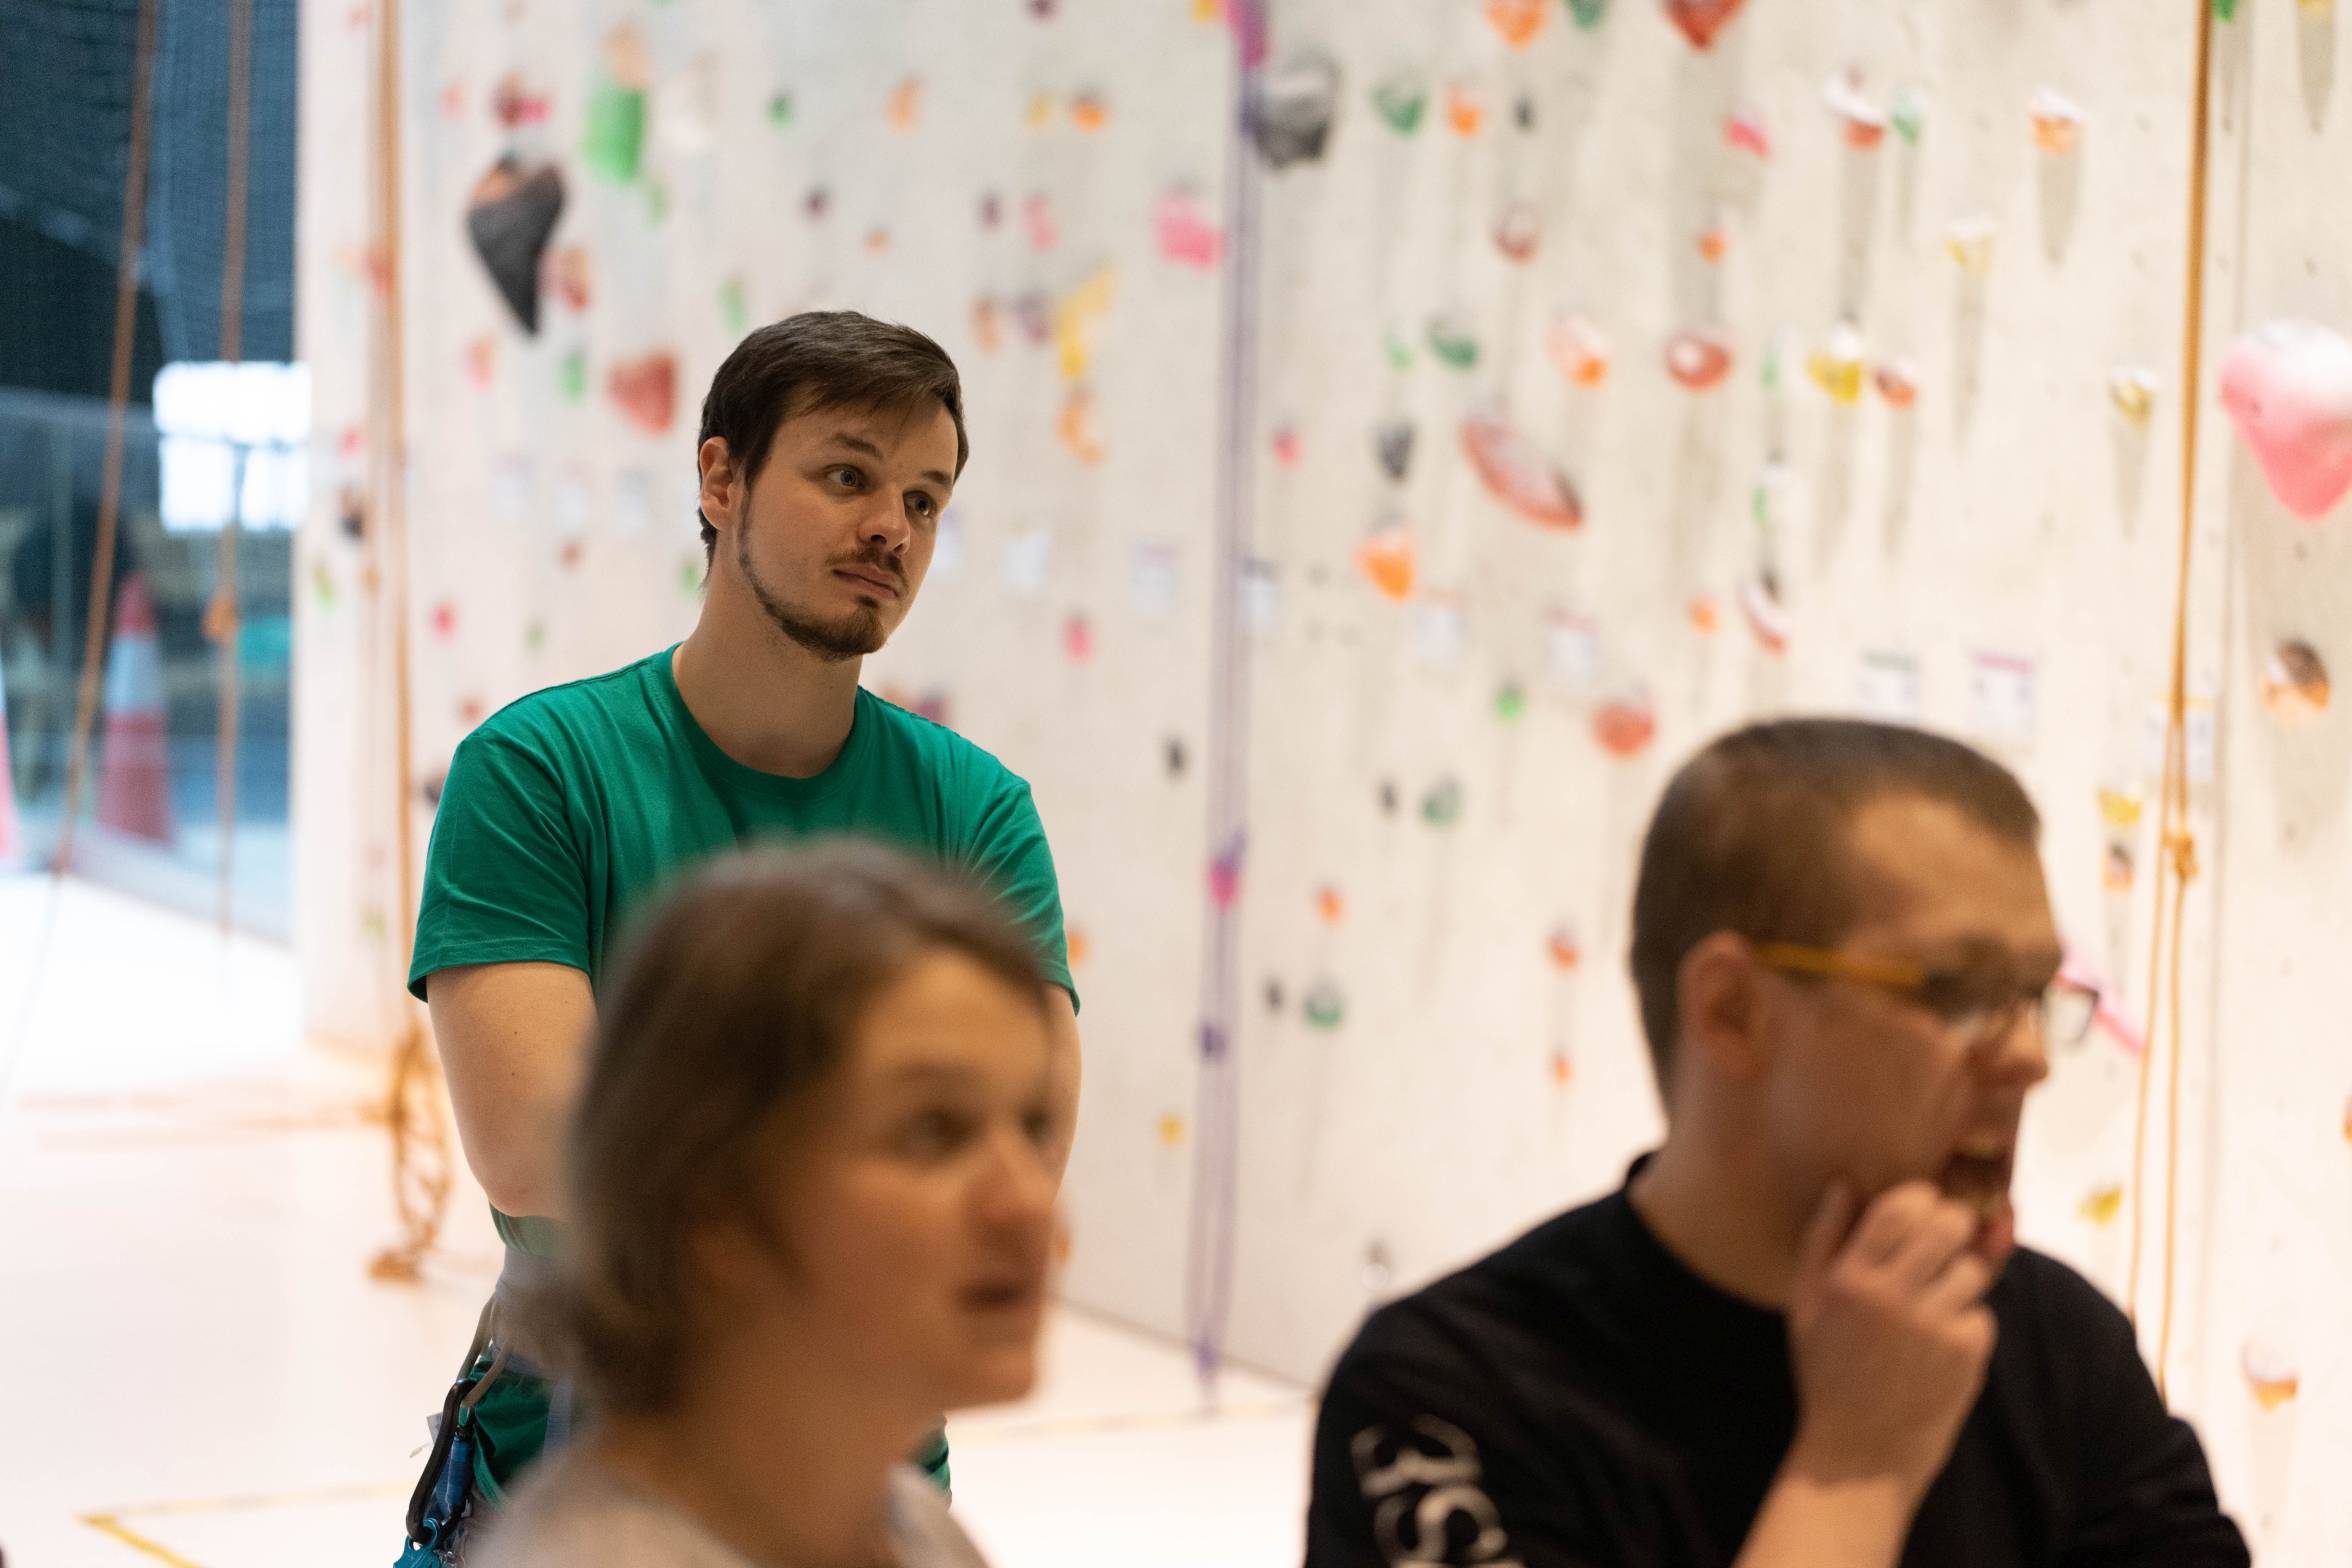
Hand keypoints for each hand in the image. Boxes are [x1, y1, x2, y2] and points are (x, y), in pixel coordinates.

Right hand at [1784, 1180, 1997, 1505]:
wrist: (1861, 1452)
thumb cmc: (1828, 1371)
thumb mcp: (1806, 1302)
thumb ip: (1823, 1238)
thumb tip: (1846, 1183)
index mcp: (1849, 1278)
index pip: (1900, 1206)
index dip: (1920, 1197)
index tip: (1921, 1208)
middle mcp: (1892, 1296)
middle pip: (1950, 1225)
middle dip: (1955, 1224)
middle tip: (1946, 1239)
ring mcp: (1933, 1326)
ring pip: (1974, 1268)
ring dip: (1962, 1277)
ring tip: (1939, 1298)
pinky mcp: (1966, 1355)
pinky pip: (1982, 1313)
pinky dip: (1968, 1322)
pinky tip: (1942, 1343)